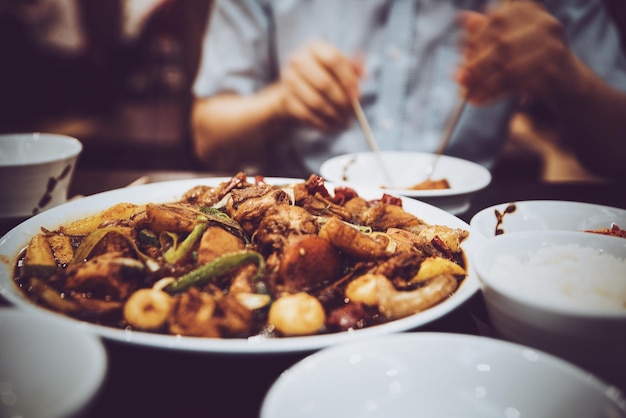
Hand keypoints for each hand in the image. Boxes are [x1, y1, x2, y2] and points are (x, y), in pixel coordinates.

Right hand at [278, 40, 363, 131]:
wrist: (295, 89)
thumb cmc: (323, 75)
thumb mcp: (339, 67)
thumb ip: (353, 68)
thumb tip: (364, 73)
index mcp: (315, 47)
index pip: (333, 59)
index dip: (348, 78)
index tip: (357, 95)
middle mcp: (298, 60)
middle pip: (324, 83)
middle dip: (341, 101)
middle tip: (352, 112)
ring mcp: (289, 80)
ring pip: (315, 102)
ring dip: (333, 115)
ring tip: (344, 122)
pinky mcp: (286, 99)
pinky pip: (306, 115)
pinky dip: (321, 123)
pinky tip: (332, 126)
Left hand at [457, 2, 578, 104]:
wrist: (566, 81)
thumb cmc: (529, 58)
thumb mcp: (506, 41)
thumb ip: (485, 31)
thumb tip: (461, 18)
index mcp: (530, 10)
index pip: (497, 21)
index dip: (476, 41)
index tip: (463, 58)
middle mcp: (545, 25)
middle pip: (502, 45)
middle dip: (477, 65)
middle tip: (460, 79)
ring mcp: (552, 49)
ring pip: (509, 68)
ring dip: (483, 84)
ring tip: (468, 94)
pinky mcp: (553, 73)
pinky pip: (518, 85)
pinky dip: (495, 94)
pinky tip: (481, 100)